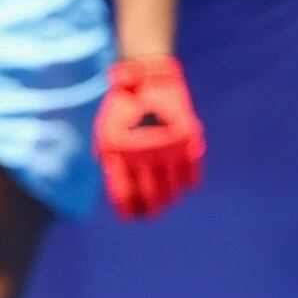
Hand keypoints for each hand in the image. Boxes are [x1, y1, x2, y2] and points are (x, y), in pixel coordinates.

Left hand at [96, 53, 205, 218]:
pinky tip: (181, 185)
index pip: (125, 195)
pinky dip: (187, 184)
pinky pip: (192, 176)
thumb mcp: (105, 135)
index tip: (131, 216)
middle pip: (151, 197)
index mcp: (118, 154)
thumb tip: (121, 195)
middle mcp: (144, 154)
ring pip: (173, 191)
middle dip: (151, 211)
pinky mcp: (188, 142)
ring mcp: (168, 148)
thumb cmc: (122, 112)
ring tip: (166, 201)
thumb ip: (110, 164)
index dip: (129, 211)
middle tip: (151, 214)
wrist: (148, 80)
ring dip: (169, 200)